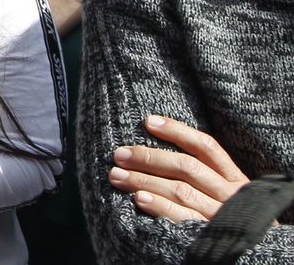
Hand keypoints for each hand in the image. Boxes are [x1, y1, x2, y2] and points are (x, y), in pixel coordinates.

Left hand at [109, 114, 252, 223]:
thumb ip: (200, 172)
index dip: (177, 131)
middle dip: (149, 158)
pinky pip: (184, 218)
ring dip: (145, 181)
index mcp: (234, 178)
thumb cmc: (228, 215)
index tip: (148, 121)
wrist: (254, 254)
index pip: (206, 147)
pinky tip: (139, 199)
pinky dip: (160, 206)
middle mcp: (230, 194)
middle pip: (188, 167)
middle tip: (119, 155)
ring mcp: (221, 216)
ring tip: (117, 176)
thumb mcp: (223, 190)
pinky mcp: (211, 235)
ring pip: (181, 191)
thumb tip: (156, 144)